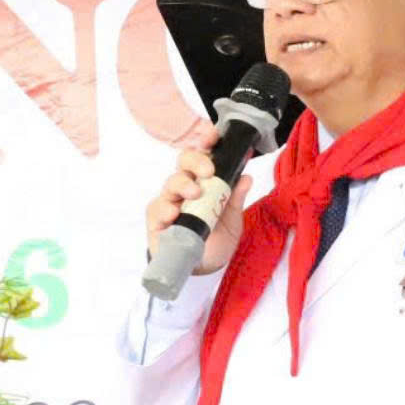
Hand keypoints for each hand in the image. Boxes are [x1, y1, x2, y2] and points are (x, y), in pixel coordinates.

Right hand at [145, 120, 253, 273]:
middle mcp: (186, 187)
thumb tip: (247, 176)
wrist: (203, 267)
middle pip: (184, 162)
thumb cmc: (216, 239)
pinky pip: (157, 208)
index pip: (202, 155)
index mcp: (204, 181)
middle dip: (196, 161)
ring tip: (195, 194)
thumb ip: (236, 198)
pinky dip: (165, 209)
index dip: (205, 142)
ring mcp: (170, 201)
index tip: (213, 137)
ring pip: (172, 183)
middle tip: (209, 172)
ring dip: (183, 185)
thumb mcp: (232, 219)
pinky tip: (174, 214)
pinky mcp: (157, 219)